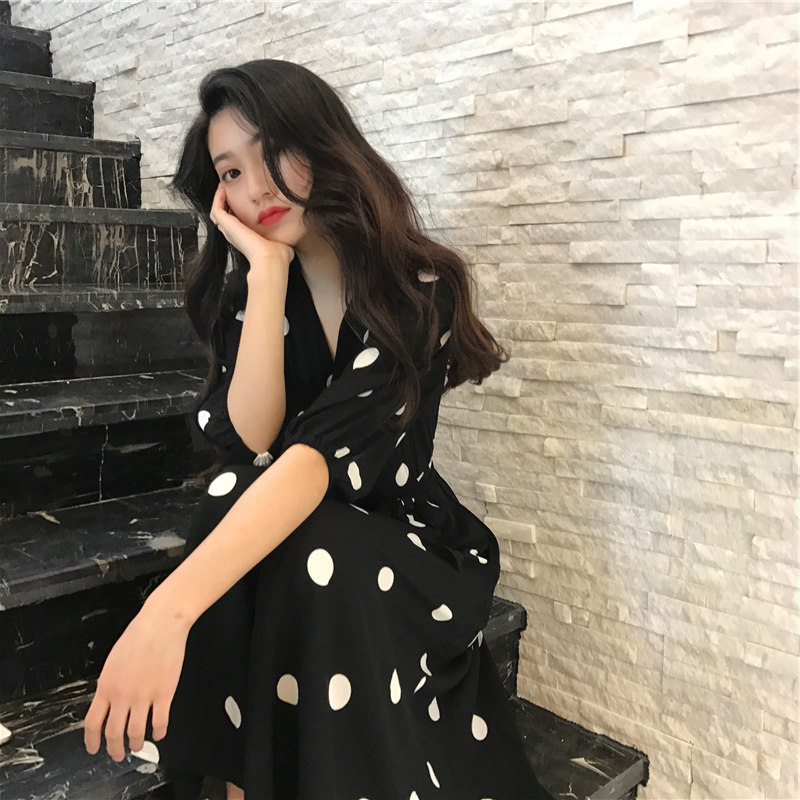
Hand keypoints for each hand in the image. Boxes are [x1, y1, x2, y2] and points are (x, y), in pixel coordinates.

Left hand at [83, 604, 189, 760]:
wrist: (161, 624)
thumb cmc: (138, 635)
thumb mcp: (114, 660)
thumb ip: (110, 683)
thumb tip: (110, 700)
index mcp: (106, 686)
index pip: (93, 723)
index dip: (92, 740)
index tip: (94, 748)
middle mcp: (122, 696)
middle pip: (114, 733)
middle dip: (114, 748)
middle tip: (118, 754)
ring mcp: (144, 696)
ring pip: (136, 733)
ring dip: (136, 744)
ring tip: (138, 746)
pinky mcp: (164, 694)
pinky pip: (160, 722)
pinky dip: (159, 732)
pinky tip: (159, 733)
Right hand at [209, 182, 293, 274]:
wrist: (272, 259)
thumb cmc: (279, 255)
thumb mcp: (280, 241)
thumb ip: (281, 237)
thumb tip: (288, 239)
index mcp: (246, 240)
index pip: (237, 224)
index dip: (237, 212)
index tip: (241, 200)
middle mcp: (235, 236)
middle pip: (224, 218)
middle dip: (226, 204)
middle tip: (228, 190)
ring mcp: (229, 231)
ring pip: (217, 213)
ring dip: (219, 199)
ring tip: (224, 187)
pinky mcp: (226, 225)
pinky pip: (216, 208)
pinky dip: (218, 198)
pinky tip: (223, 188)